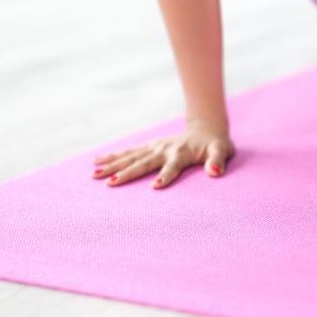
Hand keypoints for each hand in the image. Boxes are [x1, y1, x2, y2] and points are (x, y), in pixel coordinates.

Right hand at [91, 120, 234, 188]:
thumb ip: (218, 161)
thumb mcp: (223, 151)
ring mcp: (155, 147)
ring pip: (130, 157)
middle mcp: (164, 149)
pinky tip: (97, 161)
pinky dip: (113, 156)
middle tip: (110, 183)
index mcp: (182, 153)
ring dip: (113, 165)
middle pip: (144, 163)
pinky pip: (128, 151)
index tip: (155, 186)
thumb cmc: (216, 145)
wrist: (207, 129)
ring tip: (94, 174)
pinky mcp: (149, 146)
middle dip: (127, 173)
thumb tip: (215, 172)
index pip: (173, 167)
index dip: (165, 176)